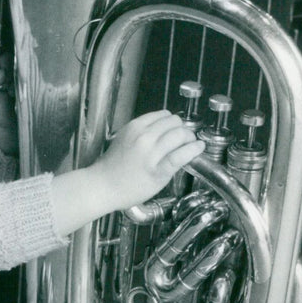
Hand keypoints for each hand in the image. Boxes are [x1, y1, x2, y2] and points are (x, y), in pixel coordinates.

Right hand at [49, 109, 203, 237]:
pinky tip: (198, 148)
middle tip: (184, 138)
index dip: (173, 122)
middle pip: (175, 123)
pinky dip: (194, 149)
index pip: (163, 115)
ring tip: (191, 144)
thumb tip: (163, 129)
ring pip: (180, 135)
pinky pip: (181, 155)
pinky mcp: (159, 170)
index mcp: (135, 127)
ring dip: (190, 138)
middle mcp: (144, 137)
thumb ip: (141, 132)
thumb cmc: (111, 167)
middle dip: (183, 129)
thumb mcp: (123, 139)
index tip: (175, 129)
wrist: (103, 187)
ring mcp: (151, 154)